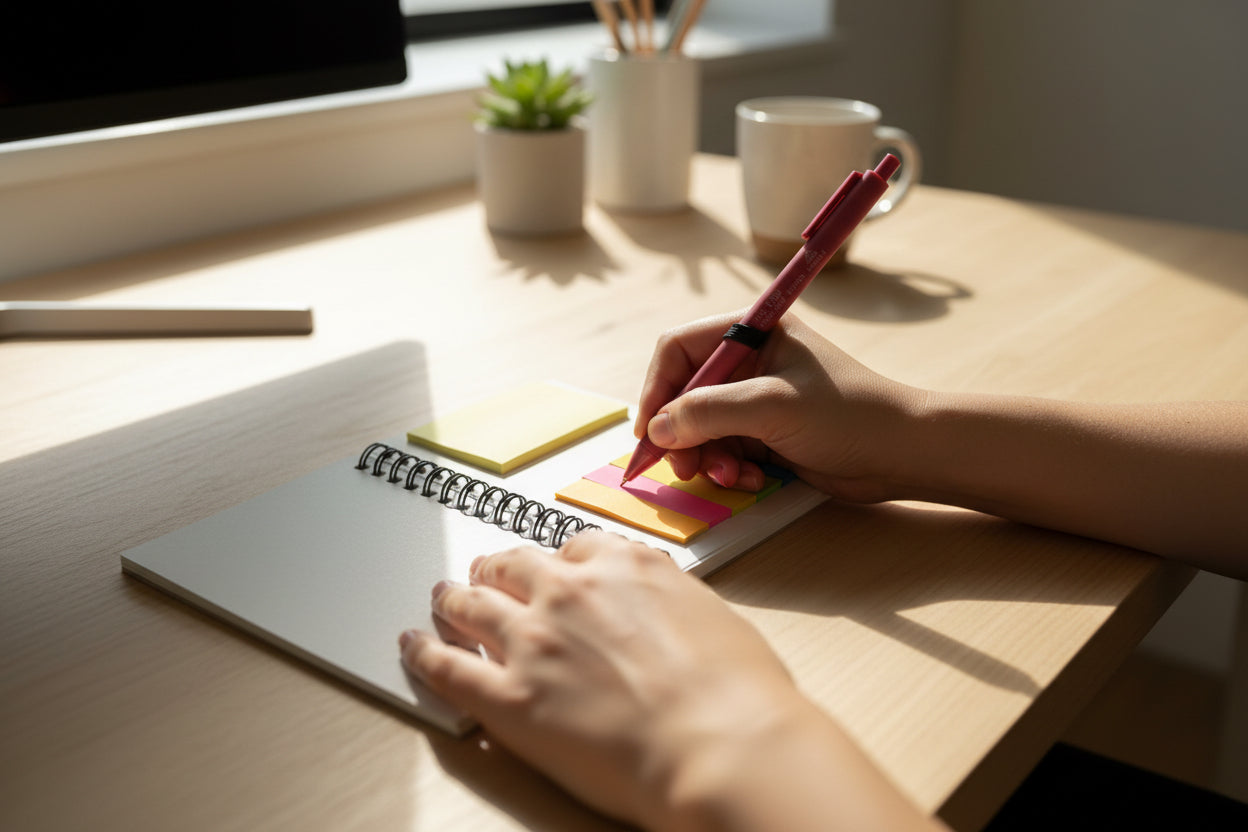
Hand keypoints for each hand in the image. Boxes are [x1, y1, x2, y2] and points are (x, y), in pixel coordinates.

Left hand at [398, 531, 813, 829]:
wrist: (723, 744)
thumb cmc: (737, 693)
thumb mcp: (714, 618)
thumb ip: (672, 605)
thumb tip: (667, 616)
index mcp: (626, 566)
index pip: (577, 547)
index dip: (561, 560)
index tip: (556, 568)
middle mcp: (571, 591)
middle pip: (515, 565)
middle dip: (498, 568)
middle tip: (487, 573)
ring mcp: (533, 641)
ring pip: (473, 604)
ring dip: (454, 598)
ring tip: (442, 598)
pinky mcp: (509, 697)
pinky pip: (447, 666)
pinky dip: (422, 653)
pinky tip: (411, 645)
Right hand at [634, 312, 922, 501]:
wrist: (902, 454)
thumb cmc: (848, 415)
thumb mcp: (771, 407)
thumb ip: (708, 413)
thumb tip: (656, 429)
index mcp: (753, 332)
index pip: (678, 349)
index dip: (657, 389)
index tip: (648, 431)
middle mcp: (750, 361)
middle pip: (684, 393)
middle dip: (681, 433)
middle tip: (684, 467)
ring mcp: (756, 398)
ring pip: (700, 427)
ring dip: (706, 456)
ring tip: (729, 476)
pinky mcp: (765, 433)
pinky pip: (723, 449)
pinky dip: (727, 468)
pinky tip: (749, 481)